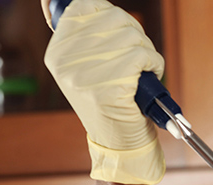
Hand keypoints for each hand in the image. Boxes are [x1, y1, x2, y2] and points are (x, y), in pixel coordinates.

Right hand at [44, 0, 165, 184]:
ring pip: (132, 35)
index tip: (120, 35)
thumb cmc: (112, 101)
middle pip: (115, 17)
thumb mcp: (90, 66)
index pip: (86, 6)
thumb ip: (90, 35)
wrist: (118, 143)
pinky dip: (155, 65)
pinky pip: (143, 55)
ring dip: (147, 52)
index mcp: (57, 51)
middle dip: (136, 35)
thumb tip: (98, 5)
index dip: (113, 16)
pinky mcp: (107, 86)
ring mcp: (84, 74)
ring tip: (140, 71)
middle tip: (136, 59)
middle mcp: (65, 60)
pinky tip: (147, 78)